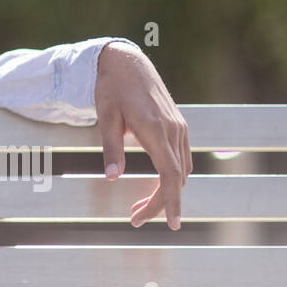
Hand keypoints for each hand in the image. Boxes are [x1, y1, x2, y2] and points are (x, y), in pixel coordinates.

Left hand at [94, 40, 191, 229]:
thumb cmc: (112, 88)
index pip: (170, 175)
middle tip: (134, 219)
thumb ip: (110, 148)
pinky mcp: (178, 125)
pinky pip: (181, 158)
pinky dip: (171, 176)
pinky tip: (155, 184)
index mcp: (156, 129)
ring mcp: (179, 127)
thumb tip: (110, 177)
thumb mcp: (105, 117)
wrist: (127, 61)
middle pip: (176, 178)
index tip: (172, 224)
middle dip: (159, 202)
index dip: (170, 201)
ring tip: (139, 207)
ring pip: (181, 170)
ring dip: (165, 191)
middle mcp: (173, 130)